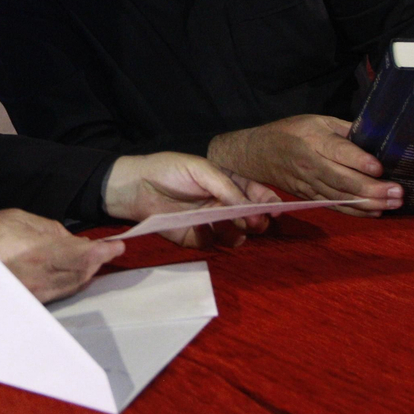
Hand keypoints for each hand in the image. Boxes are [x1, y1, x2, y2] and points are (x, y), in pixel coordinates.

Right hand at [0, 209, 122, 303]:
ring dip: (87, 273)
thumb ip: (47, 228)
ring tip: (94, 261)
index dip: (105, 251)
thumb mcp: (17, 218)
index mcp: (42, 253)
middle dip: (98, 261)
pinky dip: (71, 282)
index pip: (85, 254)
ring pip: (73, 285)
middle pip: (83, 273)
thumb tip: (68, 237)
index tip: (117, 246)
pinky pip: (58, 292)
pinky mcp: (28, 300)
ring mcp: (36, 293)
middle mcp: (43, 277)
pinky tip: (72, 274)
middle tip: (107, 251)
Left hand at [103, 152, 278, 246]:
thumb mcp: (201, 170)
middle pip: (250, 219)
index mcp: (229, 185)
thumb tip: (250, 207)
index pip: (257, 195)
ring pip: (235, 236)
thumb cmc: (169, 170)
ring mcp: (210, 223)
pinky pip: (210, 243)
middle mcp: (223, 205)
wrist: (135, 185)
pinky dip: (212, 238)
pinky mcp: (194, 237)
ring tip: (237, 227)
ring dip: (239, 233)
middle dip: (257, 221)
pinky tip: (206, 228)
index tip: (277, 209)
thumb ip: (226, 188)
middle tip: (256, 222)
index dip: (270, 203)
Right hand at [208, 115, 399, 215]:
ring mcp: (308, 184)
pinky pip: (333, 206)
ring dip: (367, 203)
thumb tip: (376, 138)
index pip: (337, 151)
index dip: (358, 161)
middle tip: (398, 192)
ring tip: (393, 204)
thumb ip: (345, 130)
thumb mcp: (317, 121)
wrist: (256, 154)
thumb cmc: (290, 132)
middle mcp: (309, 164)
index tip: (379, 168)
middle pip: (341, 179)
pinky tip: (375, 212)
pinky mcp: (308, 197)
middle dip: (371, 188)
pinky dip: (354, 212)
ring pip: (339, 196)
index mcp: (312, 139)